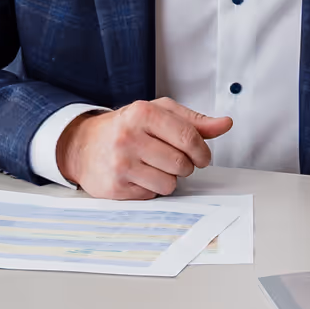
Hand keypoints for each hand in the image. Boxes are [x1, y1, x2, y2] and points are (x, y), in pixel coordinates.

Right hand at [56, 98, 232, 199]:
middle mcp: (128, 137)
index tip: (202, 157)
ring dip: (169, 179)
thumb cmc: (129, 126)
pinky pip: (151, 196)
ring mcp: (119, 163)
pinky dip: (151, 189)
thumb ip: (194, 121)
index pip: (188, 136)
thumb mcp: (160, 113)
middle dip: (186, 166)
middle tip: (176, 161)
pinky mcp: (114, 187)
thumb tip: (226, 124)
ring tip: (155, 167)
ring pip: (169, 184)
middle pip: (181, 163)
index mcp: (143, 112)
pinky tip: (139, 176)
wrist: (83, 145)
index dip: (202, 151)